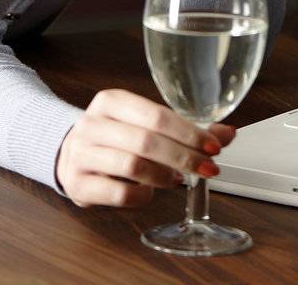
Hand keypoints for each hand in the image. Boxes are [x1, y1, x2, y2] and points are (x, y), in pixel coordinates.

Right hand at [55, 89, 236, 207]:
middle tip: (208, 168)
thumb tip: (227, 133)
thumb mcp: (142, 123)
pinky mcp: (78, 184)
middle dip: (183, 156)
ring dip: (164, 176)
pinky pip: (119, 194)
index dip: (188, 132)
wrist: (70, 155)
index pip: (156, 114)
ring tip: (178, 179)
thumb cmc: (115, 137)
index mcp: (111, 101)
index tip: (214, 147)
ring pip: (133, 166)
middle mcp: (93, 123)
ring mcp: (82, 154)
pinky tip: (149, 192)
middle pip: (146, 141)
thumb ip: (183, 129)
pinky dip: (142, 196)